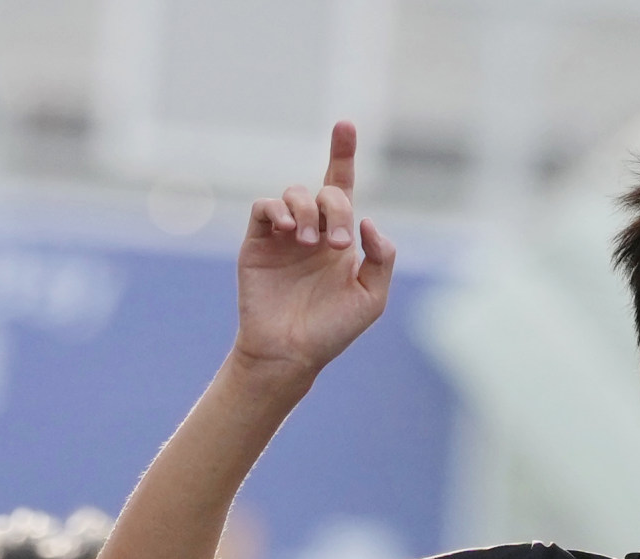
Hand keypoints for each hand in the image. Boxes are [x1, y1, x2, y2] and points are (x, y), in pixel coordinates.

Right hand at [235, 121, 396, 380]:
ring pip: (294, 193)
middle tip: (336, 244)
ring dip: (306, 211)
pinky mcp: (257, 242)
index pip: (343, 186)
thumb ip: (382, 257)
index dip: (343, 153)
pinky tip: (288, 231)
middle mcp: (313, 230)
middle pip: (326, 191)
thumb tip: (369, 220)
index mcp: (341, 238)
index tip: (345, 124)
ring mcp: (283, 235)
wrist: (289, 353)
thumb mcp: (372, 297)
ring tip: (308, 243)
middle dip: (335, 210)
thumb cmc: (331, 330)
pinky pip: (265, 207)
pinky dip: (276, 210)